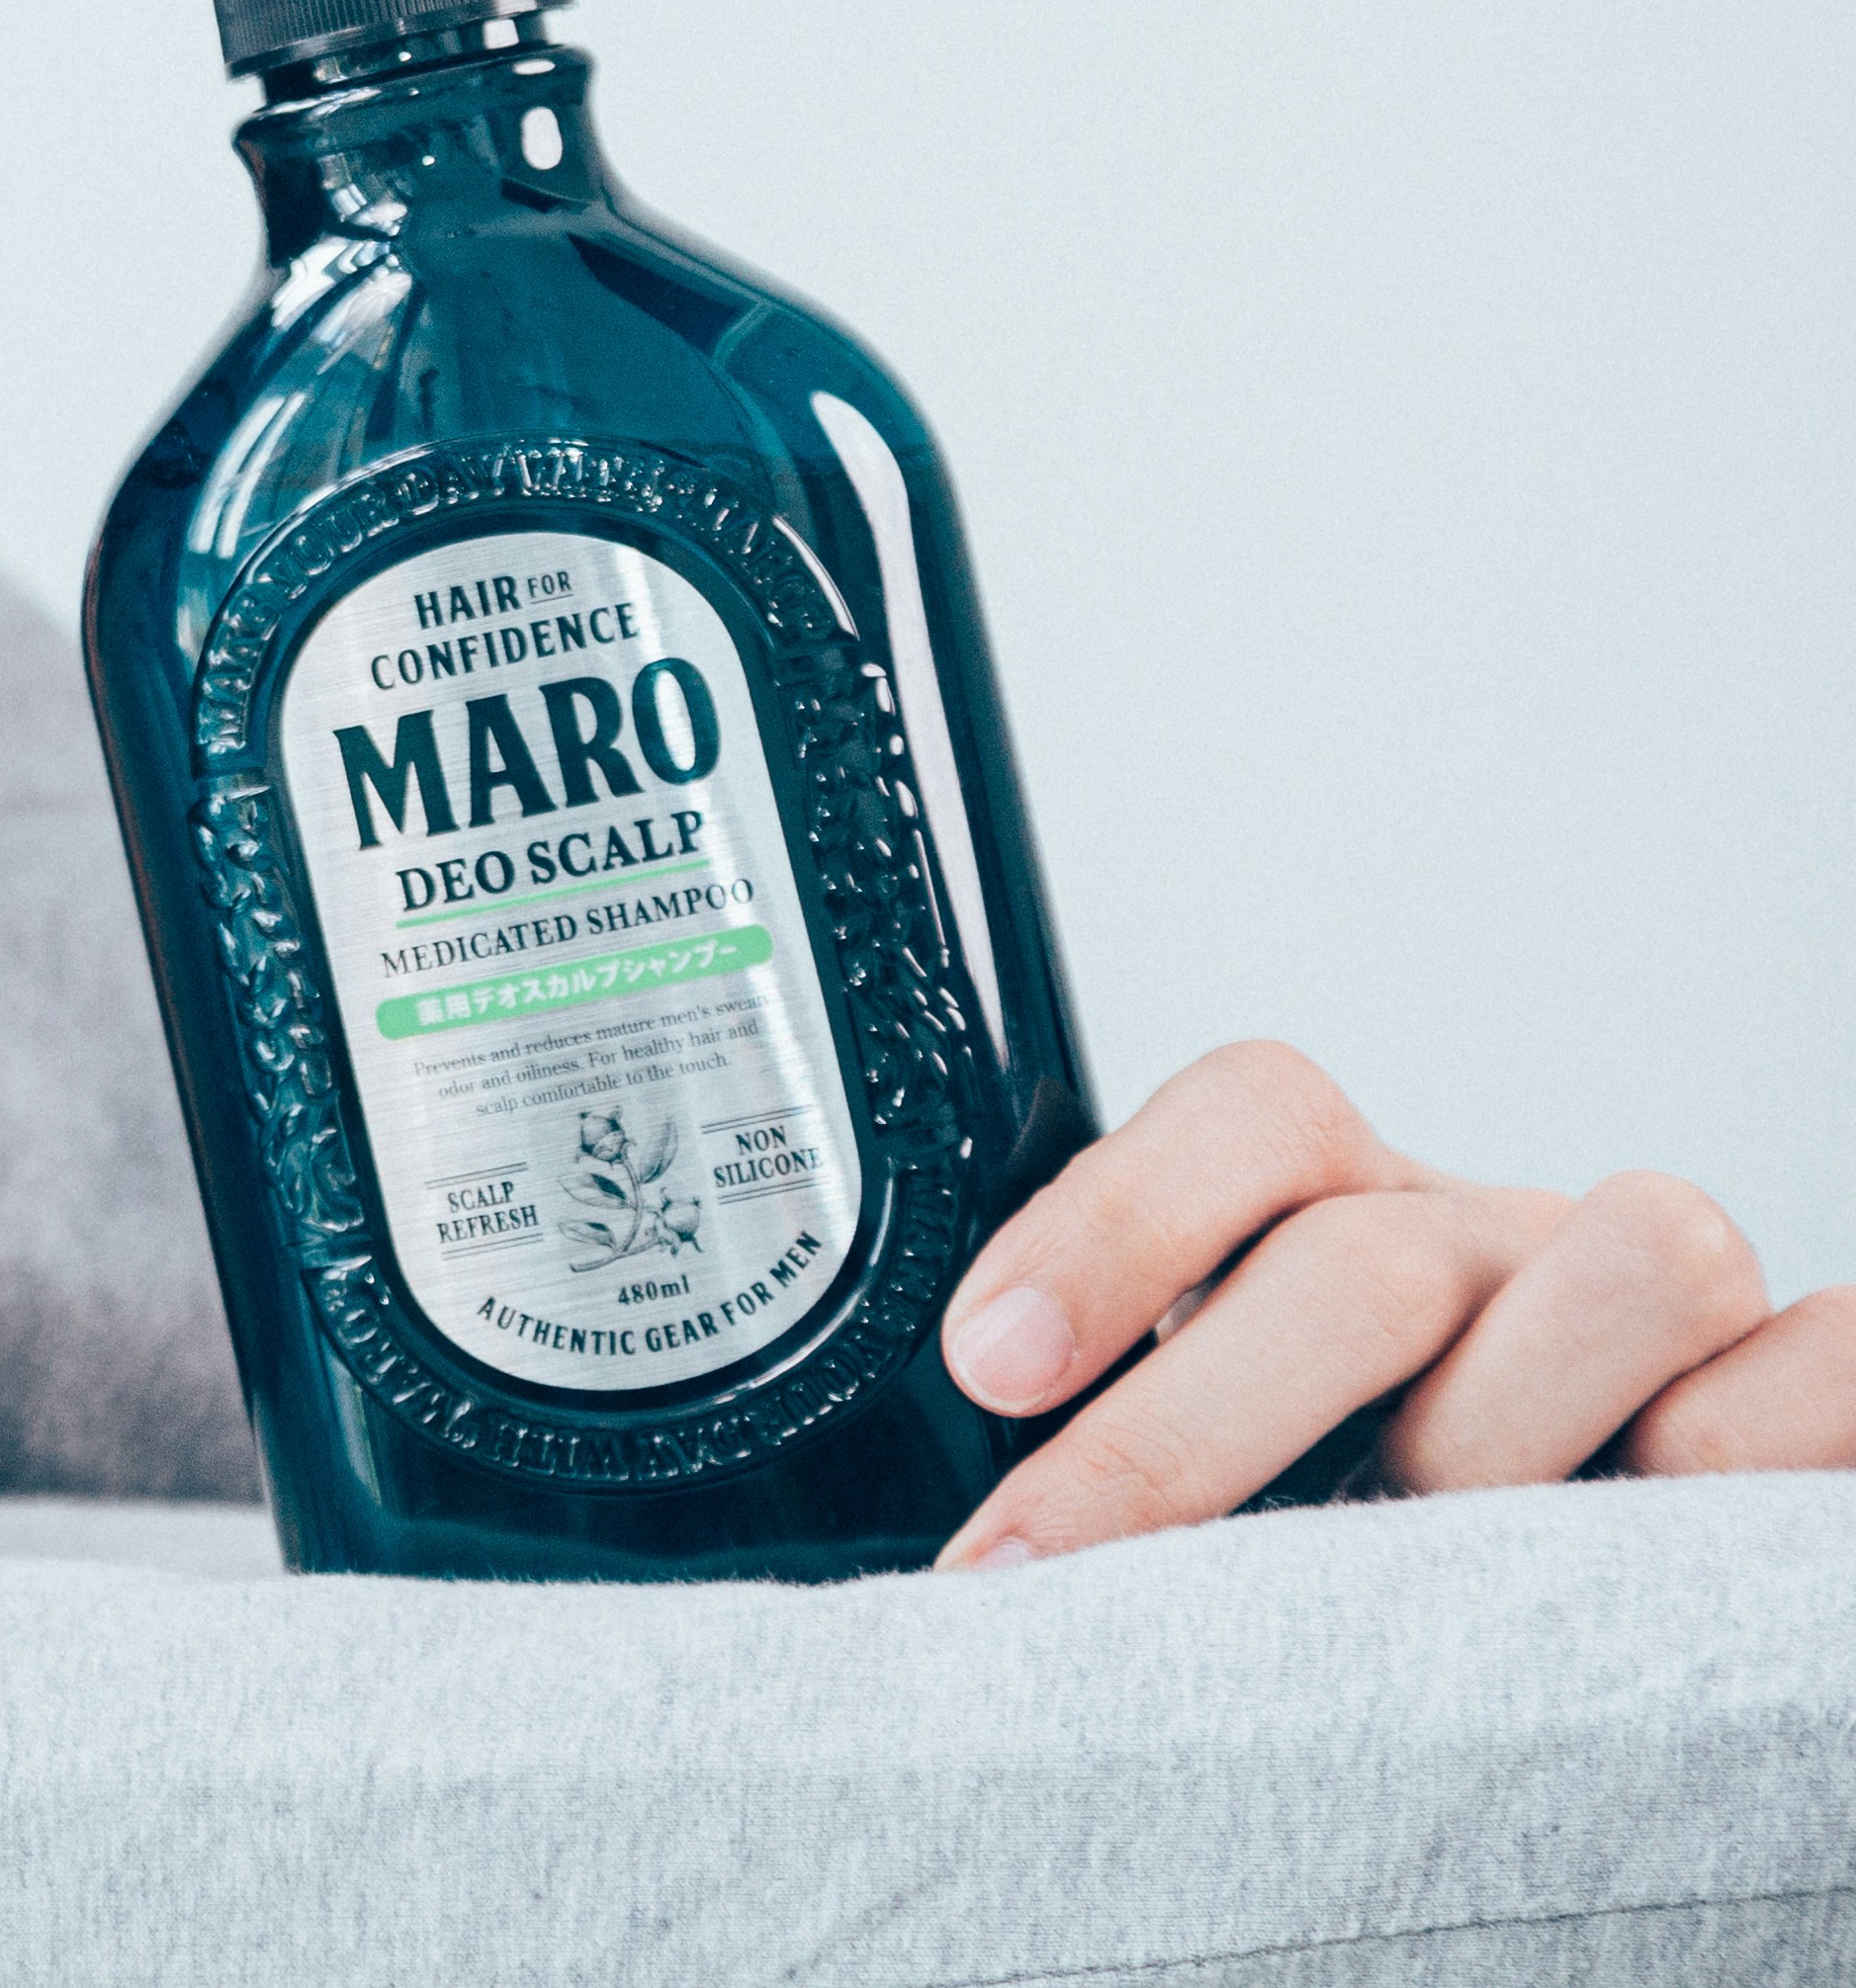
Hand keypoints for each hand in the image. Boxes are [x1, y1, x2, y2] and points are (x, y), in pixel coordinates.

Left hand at [933, 1040, 1855, 1566]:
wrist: (1622, 1619)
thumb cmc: (1398, 1548)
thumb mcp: (1254, 1486)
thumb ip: (1135, 1466)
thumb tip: (967, 1555)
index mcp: (1360, 1228)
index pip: (1258, 1117)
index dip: (1114, 1220)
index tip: (986, 1363)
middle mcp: (1511, 1247)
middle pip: (1371, 1254)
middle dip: (1191, 1430)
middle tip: (1054, 1565)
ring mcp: (1677, 1318)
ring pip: (1633, 1262)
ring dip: (1503, 1452)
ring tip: (1422, 1599)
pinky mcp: (1817, 1389)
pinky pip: (1818, 1364)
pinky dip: (1740, 1456)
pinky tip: (1645, 1562)